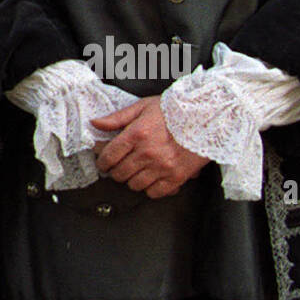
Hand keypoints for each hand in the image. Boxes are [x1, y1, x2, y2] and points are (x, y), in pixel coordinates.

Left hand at [90, 96, 208, 198]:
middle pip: (120, 173)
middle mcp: (148, 153)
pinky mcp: (176, 177)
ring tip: (135, 171)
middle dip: (115, 171)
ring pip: (135, 185)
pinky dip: (149, 189)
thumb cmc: (173, 111)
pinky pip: (154, 193)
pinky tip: (150, 178)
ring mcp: (162, 167)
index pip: (110, 156)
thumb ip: (117, 118)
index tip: (103, 163)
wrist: (204, 118)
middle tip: (118, 167)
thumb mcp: (142, 107)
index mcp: (137, 134)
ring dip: (131, 180)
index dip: (102, 162)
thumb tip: (96, 123)